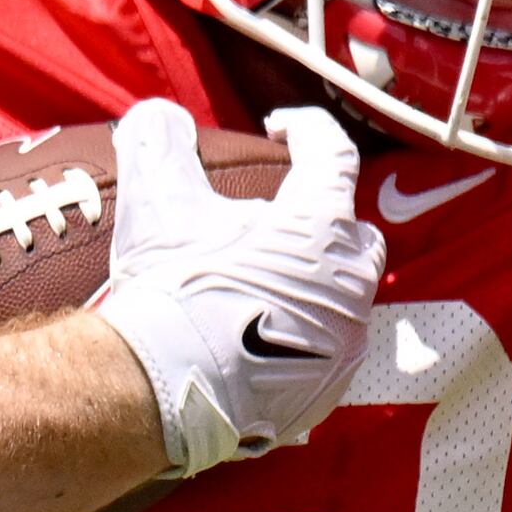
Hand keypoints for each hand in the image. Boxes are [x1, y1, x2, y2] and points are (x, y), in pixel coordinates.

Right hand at [90, 102, 385, 473]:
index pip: (333, 155)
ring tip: (263, 284)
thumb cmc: (173, 291)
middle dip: (324, 222)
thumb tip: (160, 116)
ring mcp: (346, 342)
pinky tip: (256, 340)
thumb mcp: (157, 207)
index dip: (308, 131)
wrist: (165, 396)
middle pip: (354, 234)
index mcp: (321, 226)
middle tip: (276, 223)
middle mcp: (351, 281)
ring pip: (345, 297)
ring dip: (313, 284)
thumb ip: (159, 144)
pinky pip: (324, 351)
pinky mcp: (329, 389)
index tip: (279, 129)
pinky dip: (297, 339)